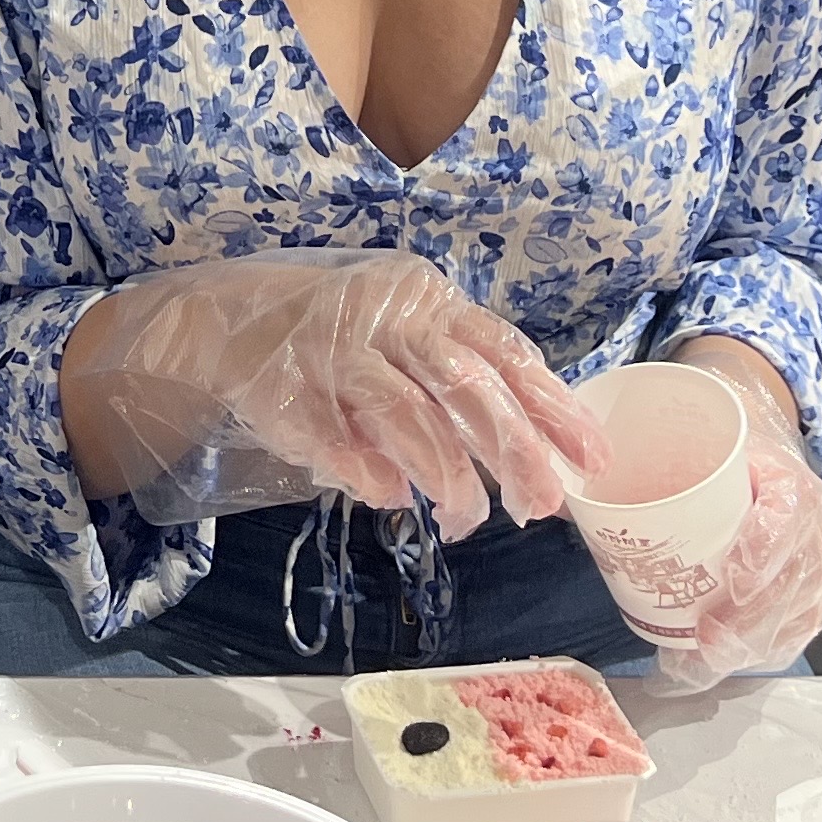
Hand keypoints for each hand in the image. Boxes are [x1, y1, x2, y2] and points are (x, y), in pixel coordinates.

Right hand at [70, 249, 607, 536]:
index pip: (503, 352)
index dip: (550, 406)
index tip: (591, 458)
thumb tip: (536, 465)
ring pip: (406, 414)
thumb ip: (462, 392)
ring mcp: (336, 351)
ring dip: (445, 475)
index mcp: (429, 302)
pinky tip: (390, 497)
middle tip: (543, 504)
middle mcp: (388, 318)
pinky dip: (365, 471)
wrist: (230, 319)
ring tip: (467, 519)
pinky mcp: (289, 388)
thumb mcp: (409, 343)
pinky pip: (335, 438)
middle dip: (510, 451)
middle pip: (464, 386)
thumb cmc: (343, 338)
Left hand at [658, 410, 821, 689]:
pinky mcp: (821, 591)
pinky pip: (801, 628)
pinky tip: (726, 661)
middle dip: (750, 621)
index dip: (763, 552)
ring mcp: (821, 562)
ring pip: (797, 615)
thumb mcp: (695, 444)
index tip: (733, 580)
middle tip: (704, 641)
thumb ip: (638, 465)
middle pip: (793, 583)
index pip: (784, 519)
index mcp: (786, 480)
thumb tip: (563, 501)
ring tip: (701, 659)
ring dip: (750, 644)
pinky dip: (764, 649)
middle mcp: (814, 524)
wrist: (771, 455)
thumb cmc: (726, 454)